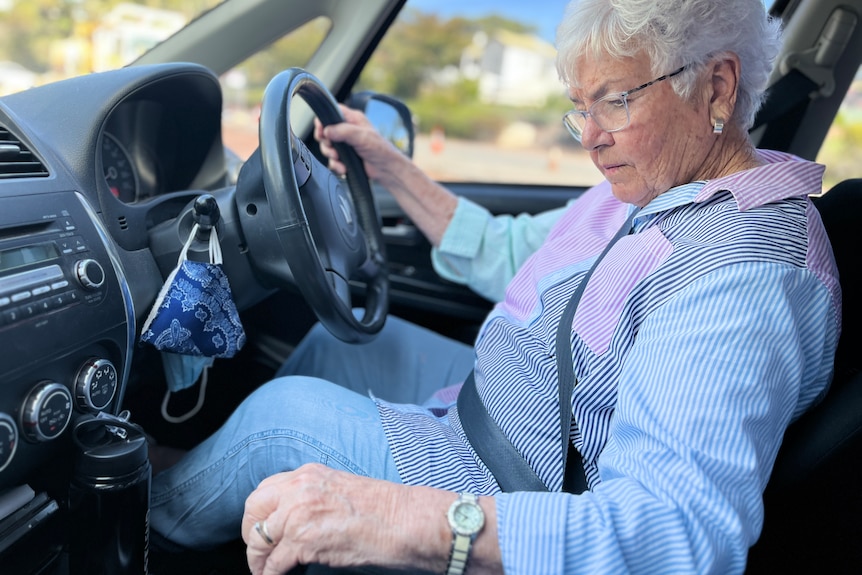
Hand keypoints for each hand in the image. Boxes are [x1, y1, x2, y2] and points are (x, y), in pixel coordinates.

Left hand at [242, 463, 443, 574]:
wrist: (406, 521)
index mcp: (310, 474)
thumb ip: (314, 498)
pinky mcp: (304, 541)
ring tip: (265, 571)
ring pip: (259, 540)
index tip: (262, 529)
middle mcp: (300, 488)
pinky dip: (271, 574)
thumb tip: (295, 521)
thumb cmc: (384, 509)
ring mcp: (299, 514)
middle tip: (257, 551)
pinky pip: (273, 564)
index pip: (266, 490)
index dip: (260, 514)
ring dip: (258, 560)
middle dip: (251, 534)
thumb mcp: (341, 490)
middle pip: (253, 510)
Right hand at [314, 105, 404, 180]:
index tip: (322, 132)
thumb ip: (344, 131)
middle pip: (325, 132)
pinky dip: (335, 165)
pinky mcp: (345, 157)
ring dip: (331, 155)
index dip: (323, 121)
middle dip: (326, 143)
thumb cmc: (381, 150)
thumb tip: (327, 130)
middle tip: (333, 149)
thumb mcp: (362, 137)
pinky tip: (343, 168)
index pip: (331, 113)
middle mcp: (347, 130)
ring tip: (339, 159)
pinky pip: (332, 160)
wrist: (387, 170)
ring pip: (327, 147)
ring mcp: (346, 144)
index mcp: (353, 119)